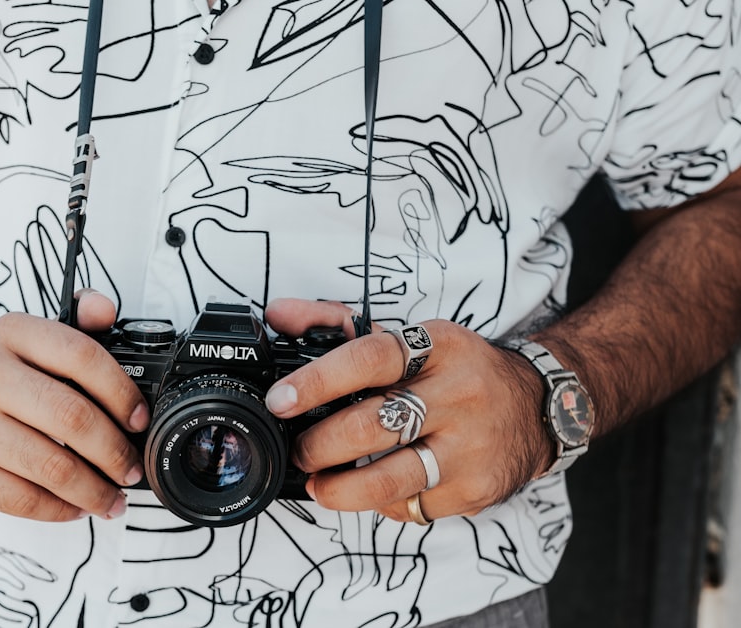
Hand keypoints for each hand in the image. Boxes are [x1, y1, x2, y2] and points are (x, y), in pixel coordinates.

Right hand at [0, 290, 148, 521]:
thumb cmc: (1, 378)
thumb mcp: (34, 340)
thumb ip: (77, 325)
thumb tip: (104, 309)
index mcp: (12, 333)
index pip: (81, 356)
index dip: (121, 392)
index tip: (139, 420)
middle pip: (71, 417)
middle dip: (114, 451)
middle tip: (130, 468)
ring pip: (50, 466)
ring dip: (93, 489)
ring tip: (112, 497)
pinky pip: (21, 498)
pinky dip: (59, 509)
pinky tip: (76, 506)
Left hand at [263, 298, 552, 522]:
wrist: (539, 407)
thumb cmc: (459, 370)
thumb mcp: (413, 337)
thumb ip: (339, 323)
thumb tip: (279, 314)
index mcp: (438, 347)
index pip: (370, 357)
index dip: (318, 380)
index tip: (282, 401)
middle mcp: (459, 394)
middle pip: (373, 425)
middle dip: (319, 444)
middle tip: (300, 450)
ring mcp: (470, 446)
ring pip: (389, 478)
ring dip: (339, 488)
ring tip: (318, 483)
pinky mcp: (475, 489)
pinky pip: (412, 505)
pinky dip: (381, 503)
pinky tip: (371, 491)